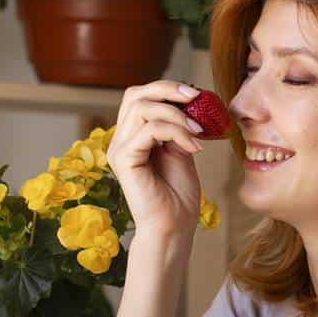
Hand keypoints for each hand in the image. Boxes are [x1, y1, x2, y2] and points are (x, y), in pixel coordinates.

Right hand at [105, 80, 204, 255]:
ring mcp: (119, 149)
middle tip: (196, 98)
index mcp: (132, 136)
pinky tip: (194, 147)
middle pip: (135, 94)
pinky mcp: (124, 159)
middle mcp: (120, 140)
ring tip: (199, 131)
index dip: (167, 89)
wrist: (174, 226)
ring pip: (142, 107)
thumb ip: (178, 127)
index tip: (197, 95)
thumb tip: (189, 100)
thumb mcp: (181, 150)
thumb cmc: (178, 195)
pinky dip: (177, 132)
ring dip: (176, 114)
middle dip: (168, 90)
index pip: (140, 96)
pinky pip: (150, 130)